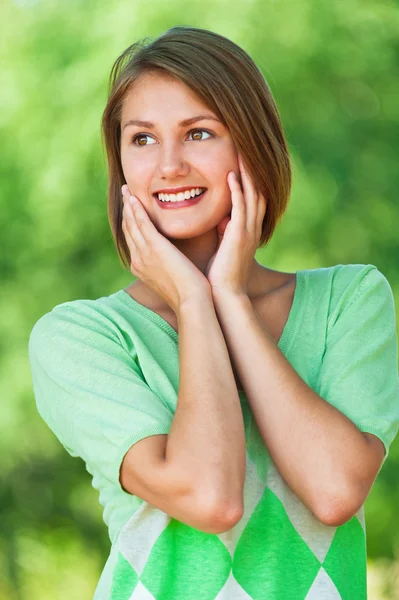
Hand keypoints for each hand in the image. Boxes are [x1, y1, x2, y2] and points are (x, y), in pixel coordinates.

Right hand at [121, 186, 210, 312]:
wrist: (192, 301)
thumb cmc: (189, 293)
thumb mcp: (174, 277)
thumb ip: (170, 266)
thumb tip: (177, 259)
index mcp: (142, 267)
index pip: (133, 240)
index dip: (131, 223)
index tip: (131, 209)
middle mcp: (138, 259)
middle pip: (129, 230)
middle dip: (126, 210)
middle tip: (125, 194)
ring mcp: (144, 253)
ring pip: (132, 224)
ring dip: (128, 205)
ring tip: (126, 190)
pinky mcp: (154, 247)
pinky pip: (142, 223)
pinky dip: (136, 210)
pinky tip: (133, 198)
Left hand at [204, 154, 266, 296]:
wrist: (225, 294)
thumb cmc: (221, 275)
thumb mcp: (225, 249)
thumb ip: (225, 232)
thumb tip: (222, 220)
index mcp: (248, 230)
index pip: (253, 198)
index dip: (250, 179)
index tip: (243, 160)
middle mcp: (252, 228)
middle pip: (257, 191)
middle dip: (253, 170)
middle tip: (247, 148)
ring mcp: (247, 231)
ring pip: (251, 195)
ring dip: (246, 174)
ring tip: (241, 153)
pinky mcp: (239, 235)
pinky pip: (240, 207)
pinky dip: (237, 190)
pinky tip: (231, 175)